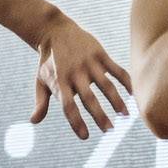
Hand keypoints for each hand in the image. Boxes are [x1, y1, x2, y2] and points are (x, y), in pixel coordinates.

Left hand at [30, 14, 134, 138]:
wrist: (55, 31)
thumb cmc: (48, 61)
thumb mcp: (41, 80)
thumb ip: (40, 101)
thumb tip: (33, 121)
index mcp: (60, 82)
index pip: (68, 106)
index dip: (76, 122)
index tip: (85, 137)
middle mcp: (75, 73)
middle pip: (89, 99)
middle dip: (100, 116)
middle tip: (109, 131)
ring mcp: (89, 63)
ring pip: (106, 85)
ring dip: (117, 101)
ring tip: (125, 116)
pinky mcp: (99, 54)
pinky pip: (116, 69)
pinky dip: (126, 81)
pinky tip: (133, 94)